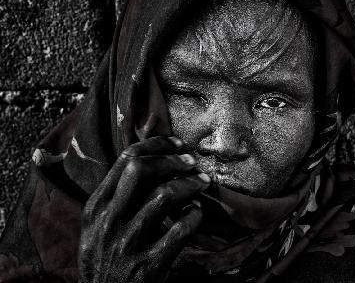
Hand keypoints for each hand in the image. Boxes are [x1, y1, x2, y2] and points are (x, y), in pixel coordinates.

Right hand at [78, 136, 209, 282]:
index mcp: (96, 206)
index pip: (125, 159)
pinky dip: (194, 216)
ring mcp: (128, 243)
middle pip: (141, 169)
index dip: (157, 145)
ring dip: (190, 184)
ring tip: (203, 183)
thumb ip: (116, 198)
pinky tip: (197, 213)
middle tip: (192, 162)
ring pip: (164, 195)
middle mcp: (108, 221)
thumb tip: (152, 162)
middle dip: (172, 160)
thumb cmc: (105, 258)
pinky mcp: (149, 265)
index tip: (177, 145)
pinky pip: (180, 230)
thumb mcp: (97, 226)